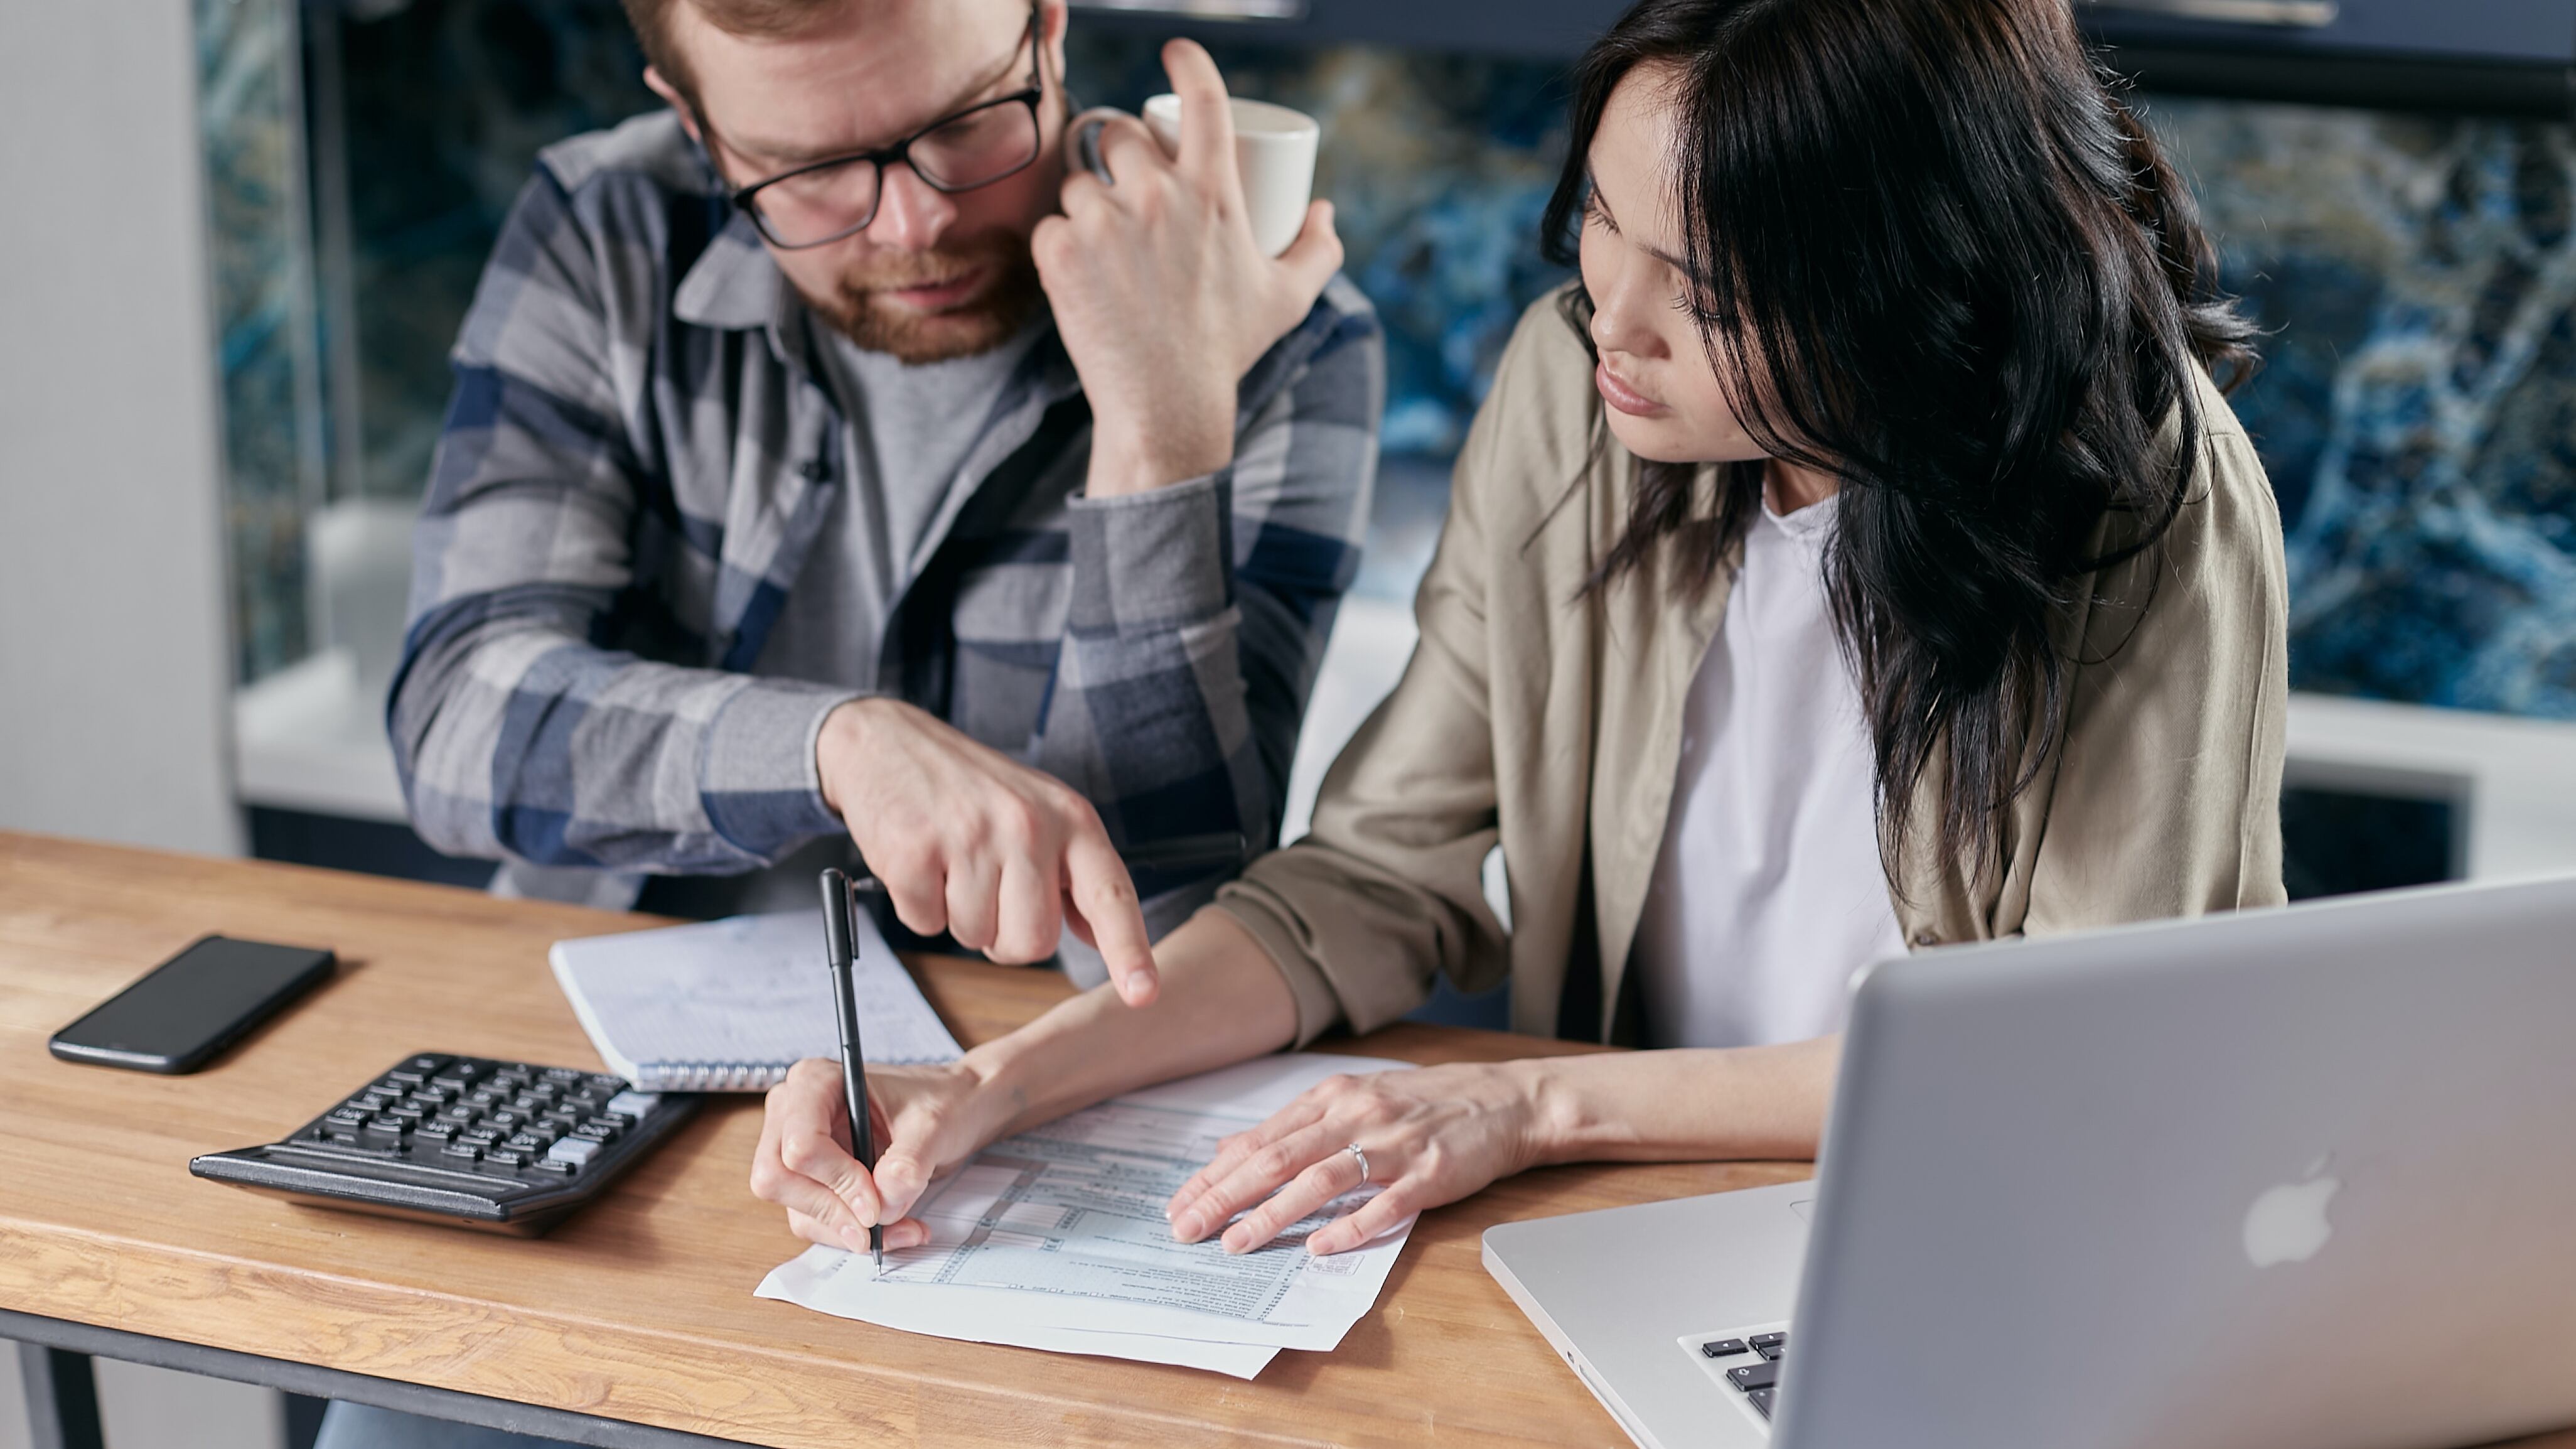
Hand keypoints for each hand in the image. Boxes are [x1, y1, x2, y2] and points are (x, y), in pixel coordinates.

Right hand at [749, 1056, 1010, 1250]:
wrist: (954, 1110)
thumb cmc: (941, 1101)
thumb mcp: (934, 1125)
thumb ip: (908, 1163)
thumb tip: (882, 1206)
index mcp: (815, 1082)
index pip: (800, 1144)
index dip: (836, 1181)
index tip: (876, 1204)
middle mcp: (793, 1113)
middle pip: (777, 1179)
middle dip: (831, 1211)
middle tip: (878, 1227)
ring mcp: (795, 1147)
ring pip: (795, 1207)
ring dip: (846, 1230)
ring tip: (903, 1228)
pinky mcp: (810, 1179)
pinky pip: (813, 1220)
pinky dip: (850, 1233)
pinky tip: (894, 1229)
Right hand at [817, 697, 1157, 1004]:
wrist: (888, 741)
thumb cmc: (971, 788)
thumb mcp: (1041, 813)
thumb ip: (1074, 875)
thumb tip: (1099, 936)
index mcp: (1072, 819)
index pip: (1110, 894)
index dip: (1129, 950)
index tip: (1143, 993)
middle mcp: (1029, 825)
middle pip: (1033, 941)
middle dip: (1005, 936)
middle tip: (987, 888)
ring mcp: (971, 836)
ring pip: (975, 937)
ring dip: (958, 916)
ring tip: (951, 863)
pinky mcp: (916, 850)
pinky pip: (925, 924)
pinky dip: (919, 906)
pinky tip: (921, 860)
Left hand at [1033, 39, 1343, 496]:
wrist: (1167, 407)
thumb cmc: (1227, 350)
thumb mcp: (1287, 299)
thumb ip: (1318, 250)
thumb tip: (1323, 210)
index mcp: (1214, 194)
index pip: (1203, 100)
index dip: (1188, 62)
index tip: (1175, 52)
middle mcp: (1158, 197)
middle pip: (1119, 135)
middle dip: (1120, 157)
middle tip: (1127, 197)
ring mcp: (1105, 223)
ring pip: (1079, 183)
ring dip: (1087, 207)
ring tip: (1107, 253)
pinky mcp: (1061, 253)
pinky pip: (1049, 226)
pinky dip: (1060, 247)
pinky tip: (1080, 278)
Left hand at [1164, 1062, 1545, 1256]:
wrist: (1505, 1099)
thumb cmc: (1424, 1104)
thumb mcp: (1352, 1100)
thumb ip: (1292, 1126)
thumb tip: (1228, 1150)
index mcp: (1332, 1097)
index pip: (1259, 1140)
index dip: (1214, 1176)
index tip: (1178, 1204)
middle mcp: (1356, 1114)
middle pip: (1277, 1158)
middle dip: (1225, 1197)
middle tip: (1187, 1229)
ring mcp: (1393, 1144)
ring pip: (1321, 1179)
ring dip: (1273, 1213)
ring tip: (1237, 1243)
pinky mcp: (1430, 1172)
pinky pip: (1385, 1203)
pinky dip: (1351, 1226)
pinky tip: (1320, 1247)